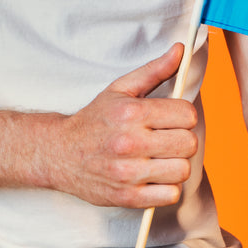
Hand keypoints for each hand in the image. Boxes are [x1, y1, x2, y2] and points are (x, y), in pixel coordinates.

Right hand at [50, 43, 198, 207]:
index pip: (187, 115)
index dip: (184, 117)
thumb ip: (154, 70)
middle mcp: (130, 142)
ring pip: (182, 170)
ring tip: (160, 159)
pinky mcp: (128, 197)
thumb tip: (181, 50)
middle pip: (189, 144)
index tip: (173, 120)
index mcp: (131, 113)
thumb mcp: (120, 89)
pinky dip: (167, 188)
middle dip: (182, 141)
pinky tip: (154, 178)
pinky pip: (171, 194)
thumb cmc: (94, 120)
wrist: (59, 154)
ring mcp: (129, 172)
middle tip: (167, 140)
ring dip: (176, 165)